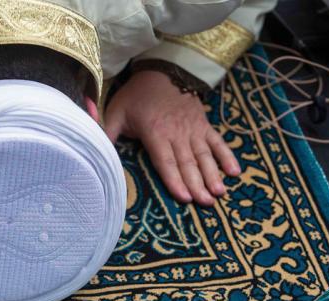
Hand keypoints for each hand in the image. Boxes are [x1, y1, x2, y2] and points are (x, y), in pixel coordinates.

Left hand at [104, 70, 239, 205]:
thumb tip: (93, 149)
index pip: (165, 161)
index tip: (184, 197)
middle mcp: (177, 133)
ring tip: (220, 193)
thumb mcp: (117, 111)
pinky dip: (227, 156)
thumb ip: (107, 132)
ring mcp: (193, 129)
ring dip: (213, 175)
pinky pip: (217, 142)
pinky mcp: (204, 124)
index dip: (174, 180)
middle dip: (198, 184)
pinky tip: (235, 172)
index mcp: (155, 132)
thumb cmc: (137, 95)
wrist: (163, 69)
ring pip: (205, 156)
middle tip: (206, 203)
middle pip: (188, 163)